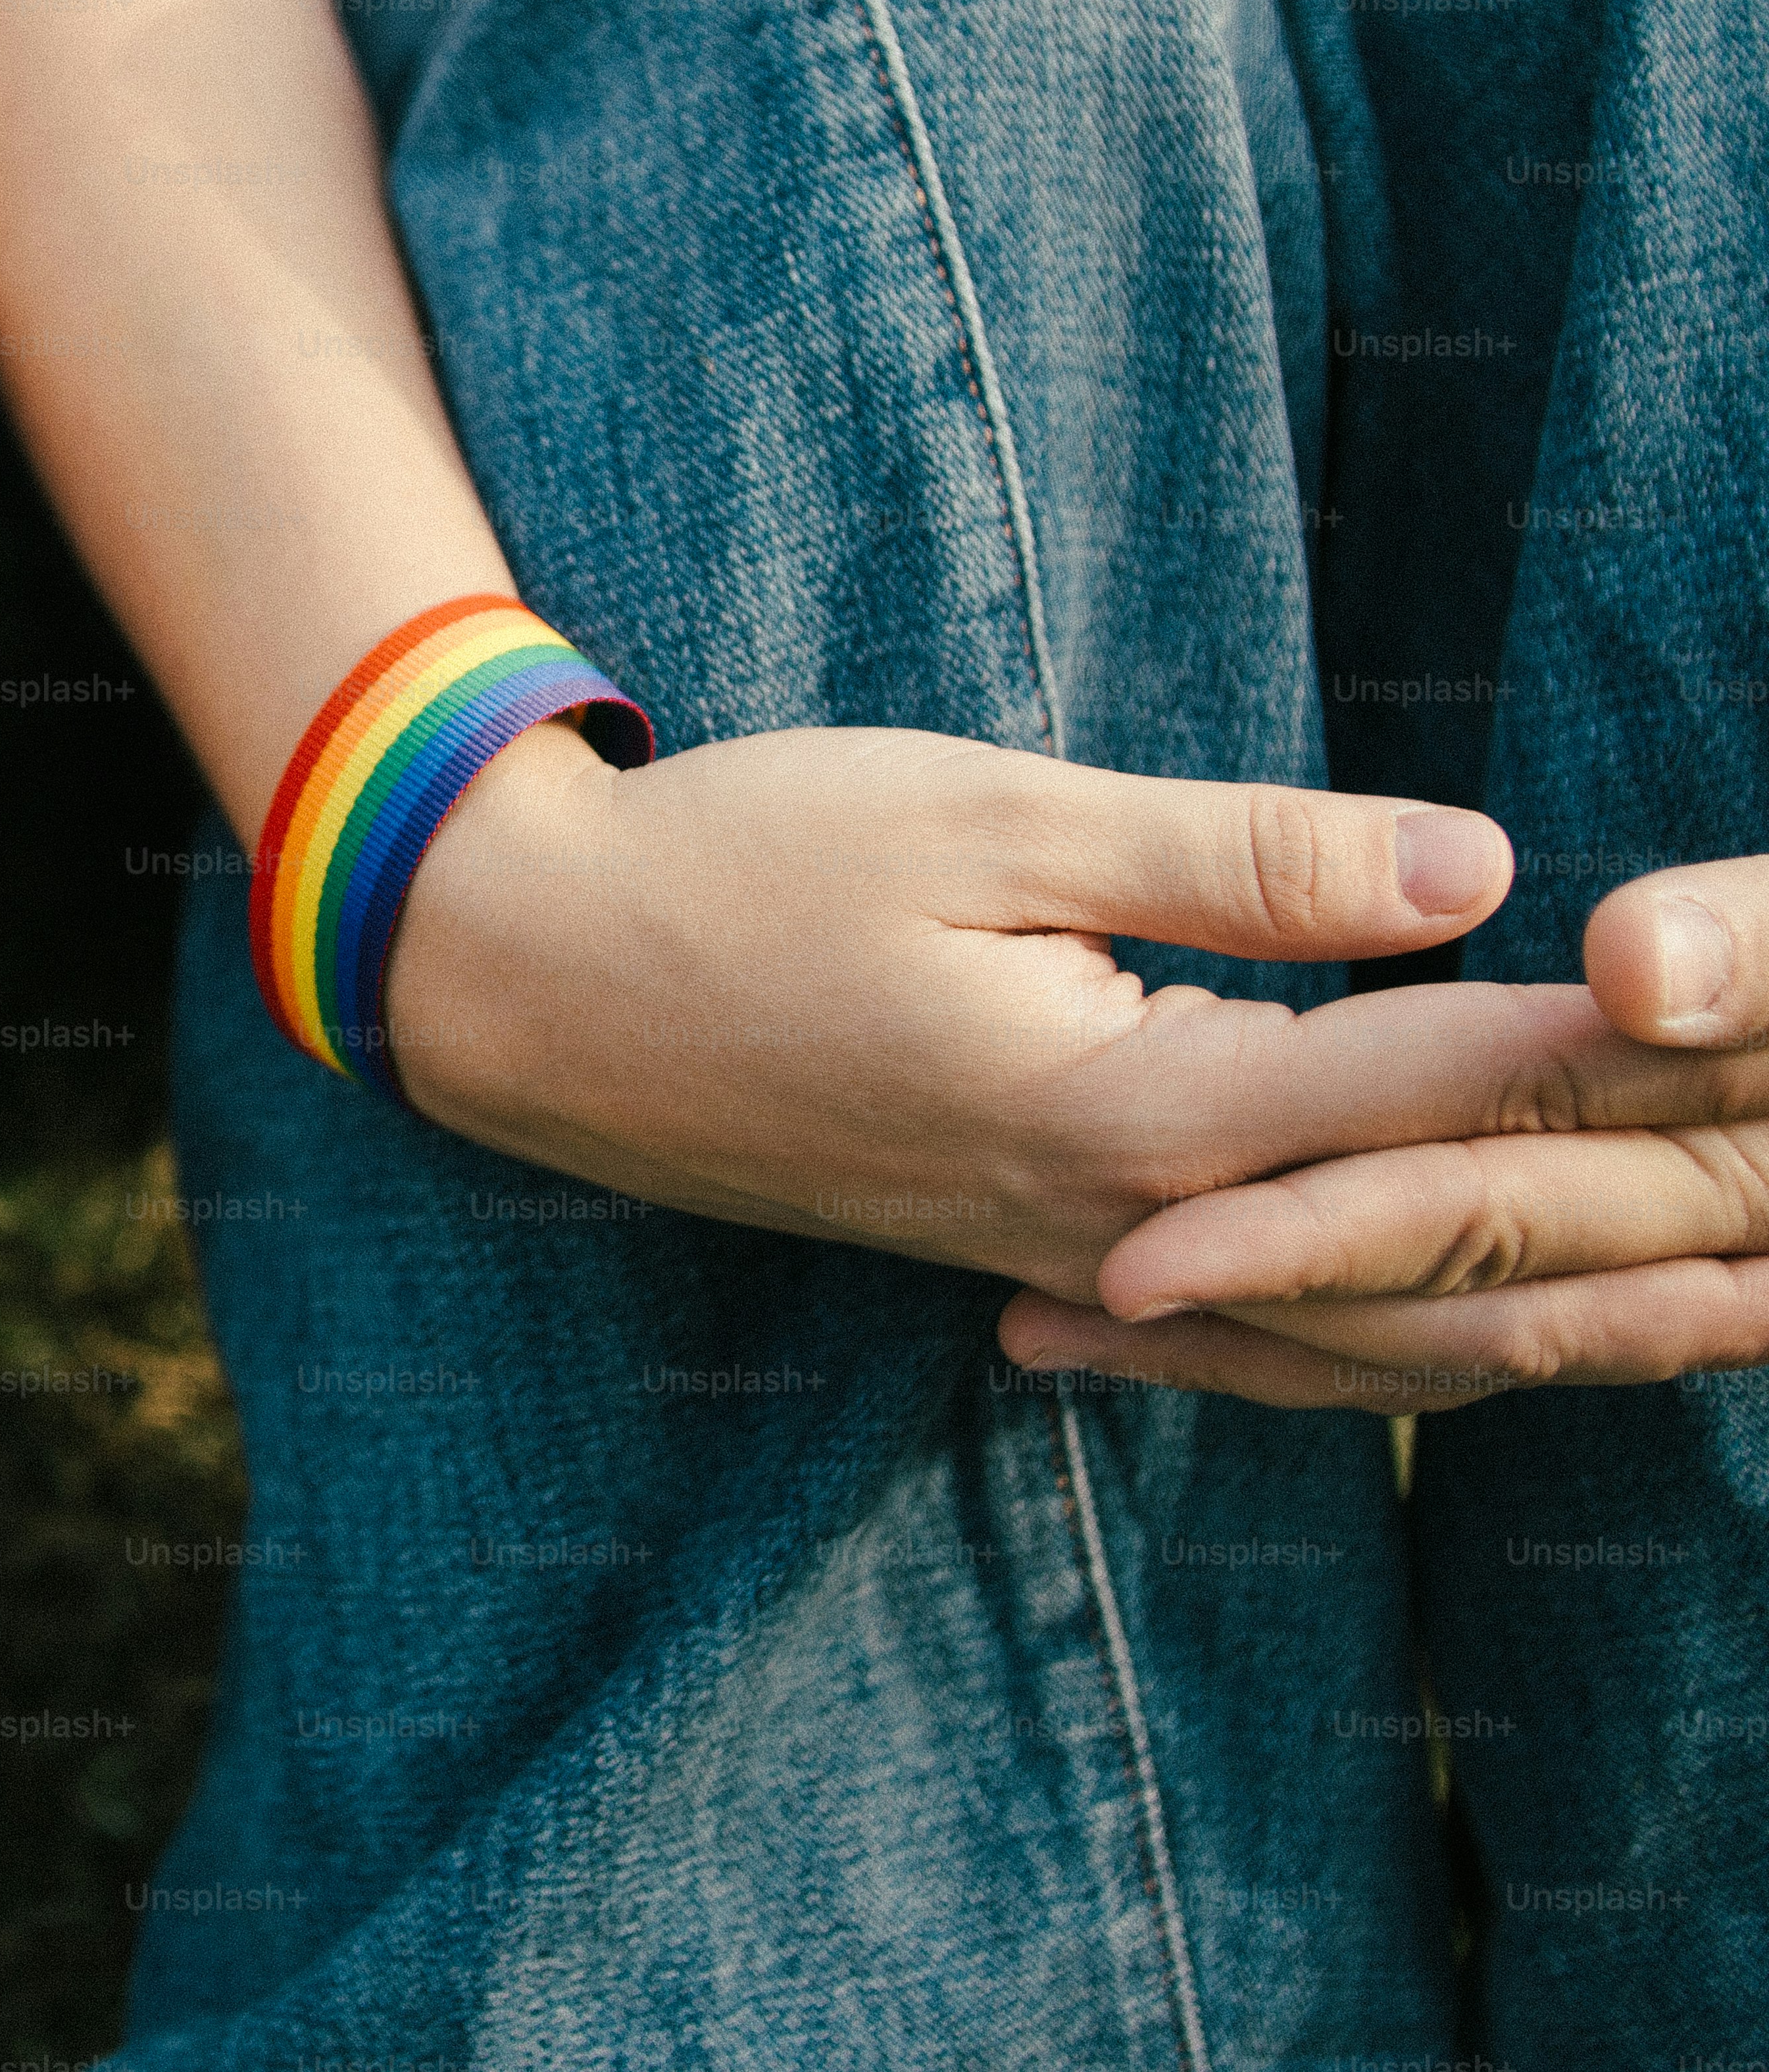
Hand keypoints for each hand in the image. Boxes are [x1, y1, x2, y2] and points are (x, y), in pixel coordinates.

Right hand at [390, 726, 1768, 1303]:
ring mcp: (1067, 1261)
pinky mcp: (1018, 1256)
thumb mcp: (987, 816)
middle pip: (1446, 1250)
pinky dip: (1386, 1365)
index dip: (1642, 1043)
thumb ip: (1241, 857)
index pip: (1450, 1075)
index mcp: (1135, 1099)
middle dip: (1656, 1227)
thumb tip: (1484, 871)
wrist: (534, 987)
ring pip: (1362, 1340)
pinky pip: (1248, 1354)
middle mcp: (1123, 1220)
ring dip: (1562, 1335)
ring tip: (1719, 1328)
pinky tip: (1446, 1367)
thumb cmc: (744, 866)